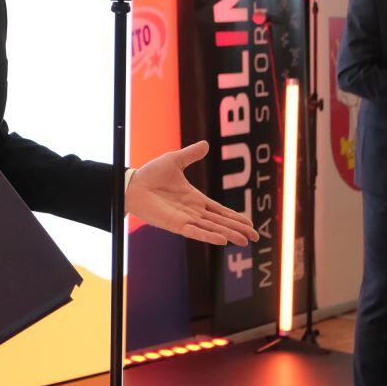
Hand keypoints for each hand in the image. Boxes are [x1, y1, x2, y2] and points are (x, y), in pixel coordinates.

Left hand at [127, 141, 258, 245]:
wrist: (132, 184)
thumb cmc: (151, 174)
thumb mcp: (174, 160)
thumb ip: (190, 154)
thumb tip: (206, 144)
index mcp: (195, 199)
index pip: (220, 210)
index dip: (235, 217)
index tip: (250, 224)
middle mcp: (193, 211)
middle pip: (220, 222)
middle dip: (237, 229)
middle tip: (255, 237)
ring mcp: (185, 219)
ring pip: (211, 228)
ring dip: (228, 234)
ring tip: (244, 241)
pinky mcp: (175, 224)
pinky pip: (194, 231)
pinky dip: (208, 235)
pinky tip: (222, 240)